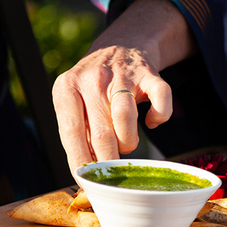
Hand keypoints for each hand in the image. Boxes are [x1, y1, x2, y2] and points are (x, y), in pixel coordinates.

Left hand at [52, 0, 195, 171]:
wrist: (120, 45)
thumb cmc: (95, 86)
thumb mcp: (75, 101)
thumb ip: (77, 132)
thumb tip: (85, 173)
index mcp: (67, 88)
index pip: (71, 132)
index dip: (81, 162)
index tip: (88, 181)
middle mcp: (92, 80)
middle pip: (100, 133)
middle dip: (108, 161)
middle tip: (113, 173)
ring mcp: (122, 76)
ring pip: (125, 119)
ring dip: (129, 142)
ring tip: (127, 144)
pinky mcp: (149, 74)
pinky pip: (160, 101)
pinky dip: (159, 117)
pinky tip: (151, 122)